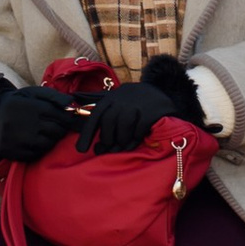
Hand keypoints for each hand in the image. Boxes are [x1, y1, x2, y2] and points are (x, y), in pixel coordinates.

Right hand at [0, 75, 76, 165]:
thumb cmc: (21, 102)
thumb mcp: (35, 93)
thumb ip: (54, 97)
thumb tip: (72, 104)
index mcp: (30, 106)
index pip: (58, 115)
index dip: (67, 118)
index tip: (69, 119)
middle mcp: (24, 123)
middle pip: (55, 131)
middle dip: (60, 129)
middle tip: (56, 127)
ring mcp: (17, 139)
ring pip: (47, 144)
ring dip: (50, 140)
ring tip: (44, 133)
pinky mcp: (11, 151)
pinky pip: (35, 154)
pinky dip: (39, 149)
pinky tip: (33, 141)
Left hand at [79, 56, 205, 153]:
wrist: (162, 95)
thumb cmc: (135, 104)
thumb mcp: (118, 103)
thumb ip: (103, 110)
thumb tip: (85, 121)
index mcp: (112, 97)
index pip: (96, 115)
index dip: (87, 133)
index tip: (82, 150)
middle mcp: (123, 97)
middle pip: (109, 122)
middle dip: (107, 139)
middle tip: (109, 150)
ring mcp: (139, 103)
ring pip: (123, 127)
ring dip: (121, 140)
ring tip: (123, 146)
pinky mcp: (152, 110)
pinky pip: (139, 129)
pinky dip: (135, 138)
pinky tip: (135, 141)